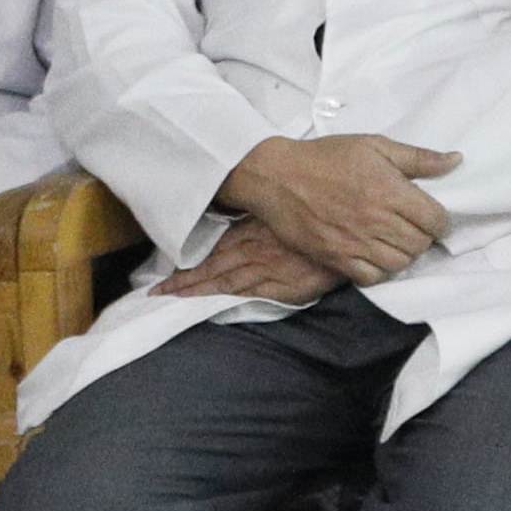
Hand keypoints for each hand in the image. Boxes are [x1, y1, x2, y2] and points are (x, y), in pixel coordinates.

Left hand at [153, 224, 342, 306]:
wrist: (354, 234)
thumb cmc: (322, 215)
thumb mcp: (289, 207)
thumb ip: (266, 212)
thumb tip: (241, 206)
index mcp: (255, 229)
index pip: (214, 249)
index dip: (189, 263)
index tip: (167, 273)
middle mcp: (256, 250)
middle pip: (212, 269)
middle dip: (183, 282)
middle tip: (157, 293)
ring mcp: (270, 270)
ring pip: (226, 283)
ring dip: (198, 292)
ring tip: (174, 299)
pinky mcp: (287, 287)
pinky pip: (250, 293)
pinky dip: (228, 298)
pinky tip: (214, 303)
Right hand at [225, 132, 456, 287]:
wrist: (276, 176)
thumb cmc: (327, 157)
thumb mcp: (375, 146)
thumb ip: (418, 158)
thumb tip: (455, 161)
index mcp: (390, 191)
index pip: (435, 220)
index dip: (440, 221)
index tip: (431, 216)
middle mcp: (375, 220)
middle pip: (420, 244)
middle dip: (423, 237)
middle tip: (413, 228)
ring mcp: (355, 242)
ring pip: (399, 263)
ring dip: (404, 255)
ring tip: (396, 241)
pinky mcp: (335, 257)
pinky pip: (371, 277)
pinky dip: (380, 271)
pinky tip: (376, 256)